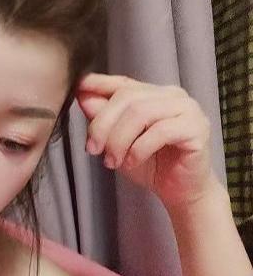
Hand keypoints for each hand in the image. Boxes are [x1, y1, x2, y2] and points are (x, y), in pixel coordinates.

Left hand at [75, 73, 220, 208]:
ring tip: (111, 161)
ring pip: (142, 113)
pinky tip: (131, 162)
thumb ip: (104, 119)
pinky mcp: (197, 128)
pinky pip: (161, 131)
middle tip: (93, 149)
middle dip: (103, 124)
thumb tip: (83, 97)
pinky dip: (139, 148)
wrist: (181, 192)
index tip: (77, 89)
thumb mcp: (118, 142)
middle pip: (128, 98)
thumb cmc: (151, 165)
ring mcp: (187, 109)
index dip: (99, 84)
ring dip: (119, 139)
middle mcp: (172, 96)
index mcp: (154, 94)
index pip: (123, 83)